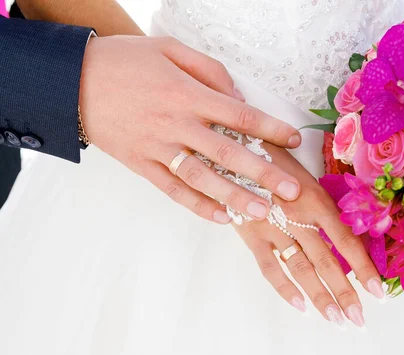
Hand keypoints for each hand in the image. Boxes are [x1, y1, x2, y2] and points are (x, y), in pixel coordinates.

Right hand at [79, 36, 302, 223]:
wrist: (71, 82)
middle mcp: (176, 124)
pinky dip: (198, 205)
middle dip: (264, 173)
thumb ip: (208, 71)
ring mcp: (158, 148)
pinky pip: (173, 190)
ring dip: (235, 196)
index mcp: (186, 94)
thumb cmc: (124, 62)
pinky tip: (222, 218)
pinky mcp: (142, 165)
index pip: (239, 114)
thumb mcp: (168, 50)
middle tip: (292, 191)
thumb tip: (237, 96)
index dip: (270, 128)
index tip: (294, 139)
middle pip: (228, 152)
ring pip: (203, 178)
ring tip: (262, 211)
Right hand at [235, 144, 384, 328]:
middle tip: (359, 320)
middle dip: (344, 293)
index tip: (378, 291)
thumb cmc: (270, 152)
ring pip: (300, 269)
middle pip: (326, 262)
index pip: (346, 240)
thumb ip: (325, 197)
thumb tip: (357, 221)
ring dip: (318, 296)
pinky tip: (299, 306)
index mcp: (315, 198)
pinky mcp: (251, 235)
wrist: (228, 146)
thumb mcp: (304, 169)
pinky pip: (268, 266)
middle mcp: (297, 216)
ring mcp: (272, 227)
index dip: (363, 268)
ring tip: (335, 320)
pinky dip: (283, 287)